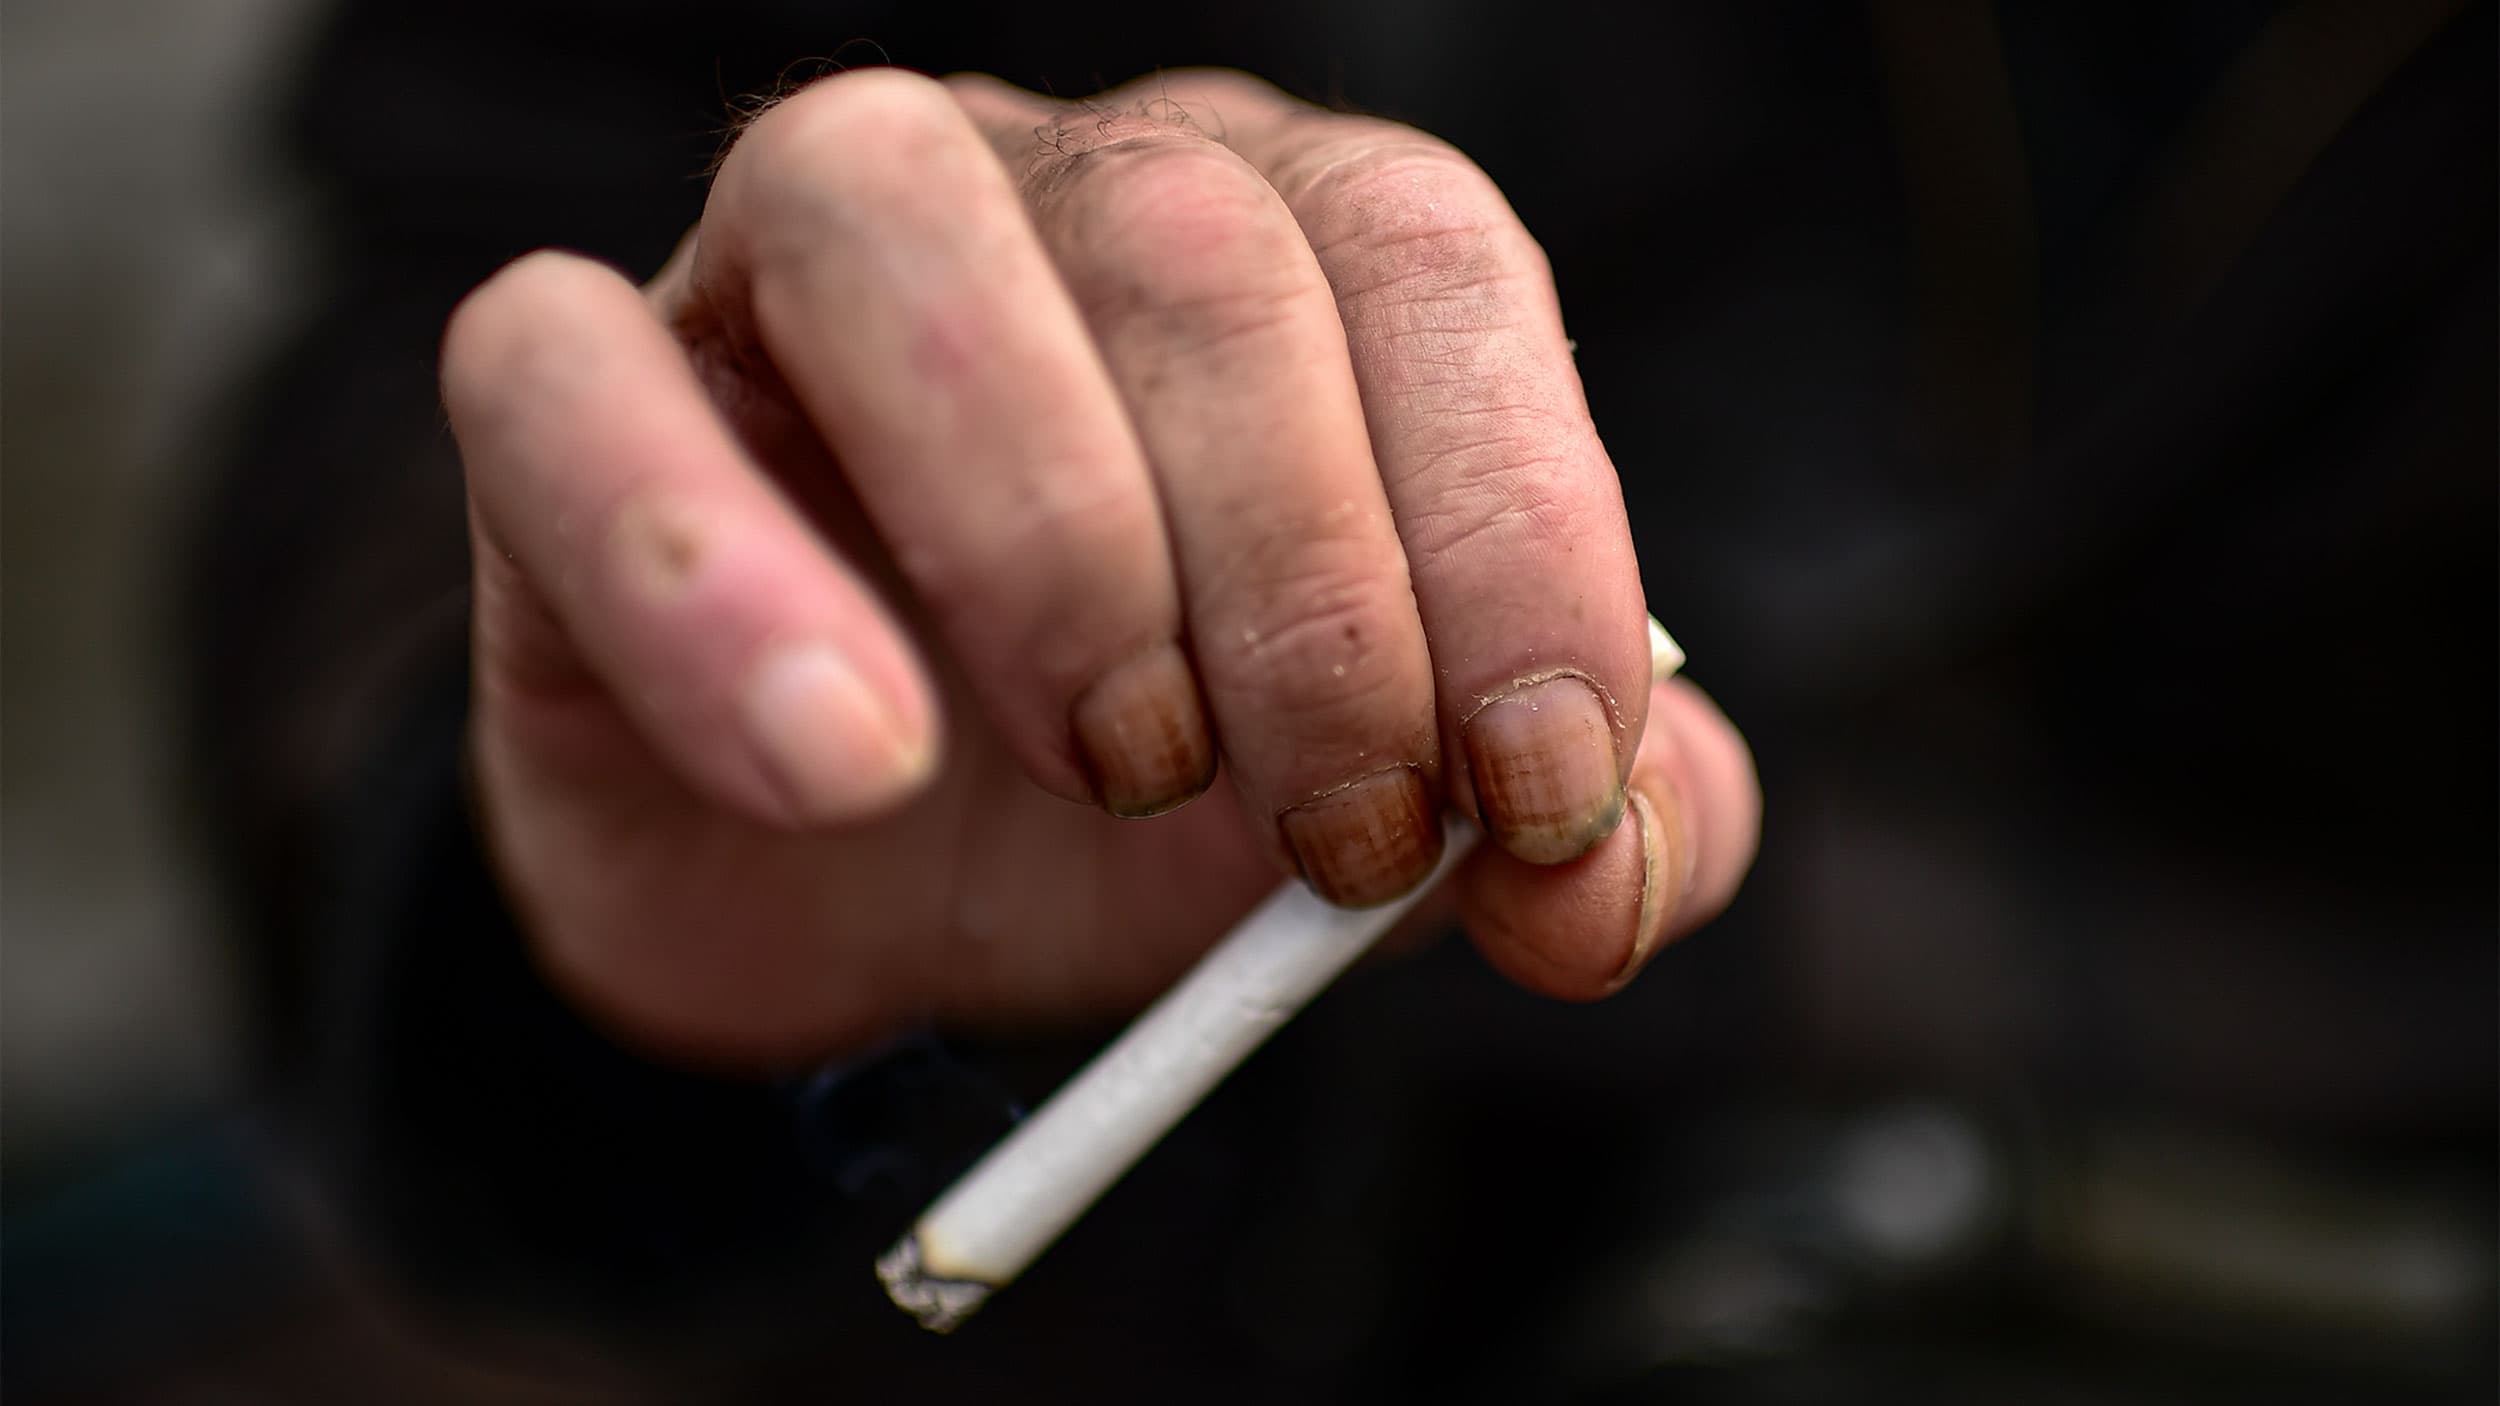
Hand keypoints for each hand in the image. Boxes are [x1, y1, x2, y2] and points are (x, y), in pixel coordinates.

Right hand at [440, 68, 1760, 1064]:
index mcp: (1281, 245)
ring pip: (879, 214)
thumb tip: (1636, 858)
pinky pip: (566, 380)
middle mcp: (1043, 190)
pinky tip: (846, 760)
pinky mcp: (570, 389)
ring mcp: (782, 260)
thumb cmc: (1148, 807)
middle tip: (1336, 831)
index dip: (1516, 523)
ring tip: (1118, 763)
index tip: (1538, 789)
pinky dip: (709, 571)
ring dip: (1043, 517)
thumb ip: (1577, 831)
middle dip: (1307, 578)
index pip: (1431, 270)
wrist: (864, 892)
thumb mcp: (1393, 834)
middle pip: (1197, 252)